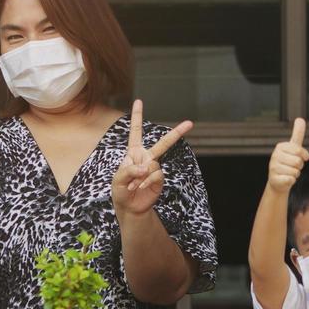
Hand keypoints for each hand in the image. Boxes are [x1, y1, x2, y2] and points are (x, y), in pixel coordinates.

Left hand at [112, 99, 192, 216]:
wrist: (130, 208)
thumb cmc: (120, 191)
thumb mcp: (118, 179)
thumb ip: (129, 170)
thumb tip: (147, 167)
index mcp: (133, 152)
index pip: (136, 132)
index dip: (137, 116)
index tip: (139, 101)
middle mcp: (146, 157)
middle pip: (163, 143)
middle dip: (177, 133)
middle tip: (190, 123)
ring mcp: (154, 168)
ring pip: (153, 163)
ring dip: (140, 176)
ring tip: (133, 185)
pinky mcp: (159, 179)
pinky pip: (155, 174)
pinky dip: (146, 181)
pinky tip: (140, 187)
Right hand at [267, 119, 308, 193]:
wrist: (278, 181)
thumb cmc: (287, 163)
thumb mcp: (293, 147)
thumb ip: (297, 133)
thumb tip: (300, 119)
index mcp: (280, 147)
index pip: (299, 151)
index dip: (303, 156)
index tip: (301, 157)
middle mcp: (275, 156)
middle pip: (298, 162)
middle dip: (299, 166)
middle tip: (293, 166)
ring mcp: (273, 167)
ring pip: (295, 172)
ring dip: (295, 174)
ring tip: (288, 172)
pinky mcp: (274, 179)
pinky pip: (291, 180)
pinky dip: (291, 181)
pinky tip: (285, 179)